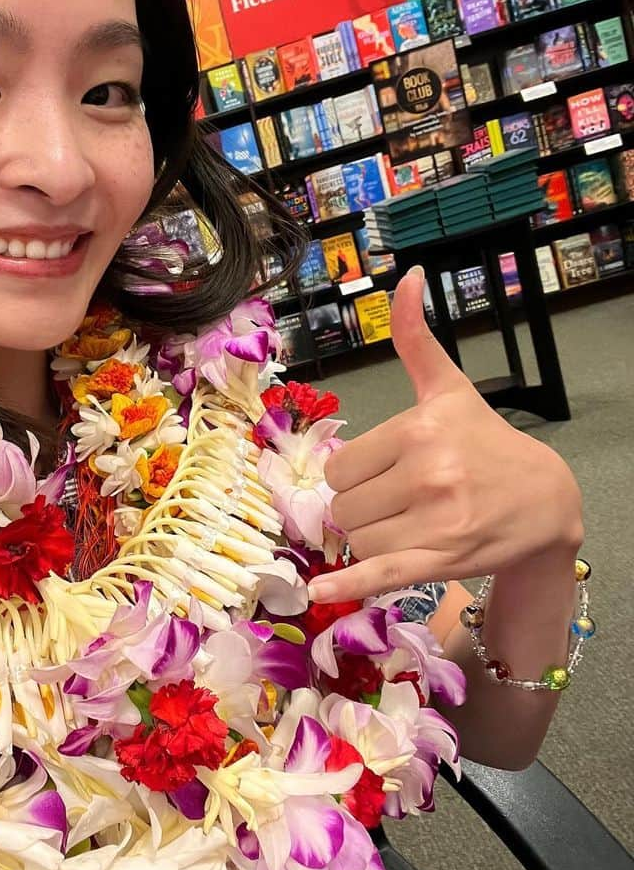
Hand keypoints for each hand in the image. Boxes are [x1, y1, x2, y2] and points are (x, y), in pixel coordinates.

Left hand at [308, 267, 582, 602]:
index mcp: (419, 429)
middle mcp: (427, 474)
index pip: (339, 467)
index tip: (380, 474)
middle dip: (360, 507)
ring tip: (404, 525)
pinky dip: (350, 585)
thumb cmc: (486, 443)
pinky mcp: (442, 560)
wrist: (545, 500)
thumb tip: (407, 276)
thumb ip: (417, 338)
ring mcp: (436, 521)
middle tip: (394, 501)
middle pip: (344, 506)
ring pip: (358, 540)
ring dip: (369, 540)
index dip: (352, 476)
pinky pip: (382, 573)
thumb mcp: (448, 389)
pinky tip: (324, 593)